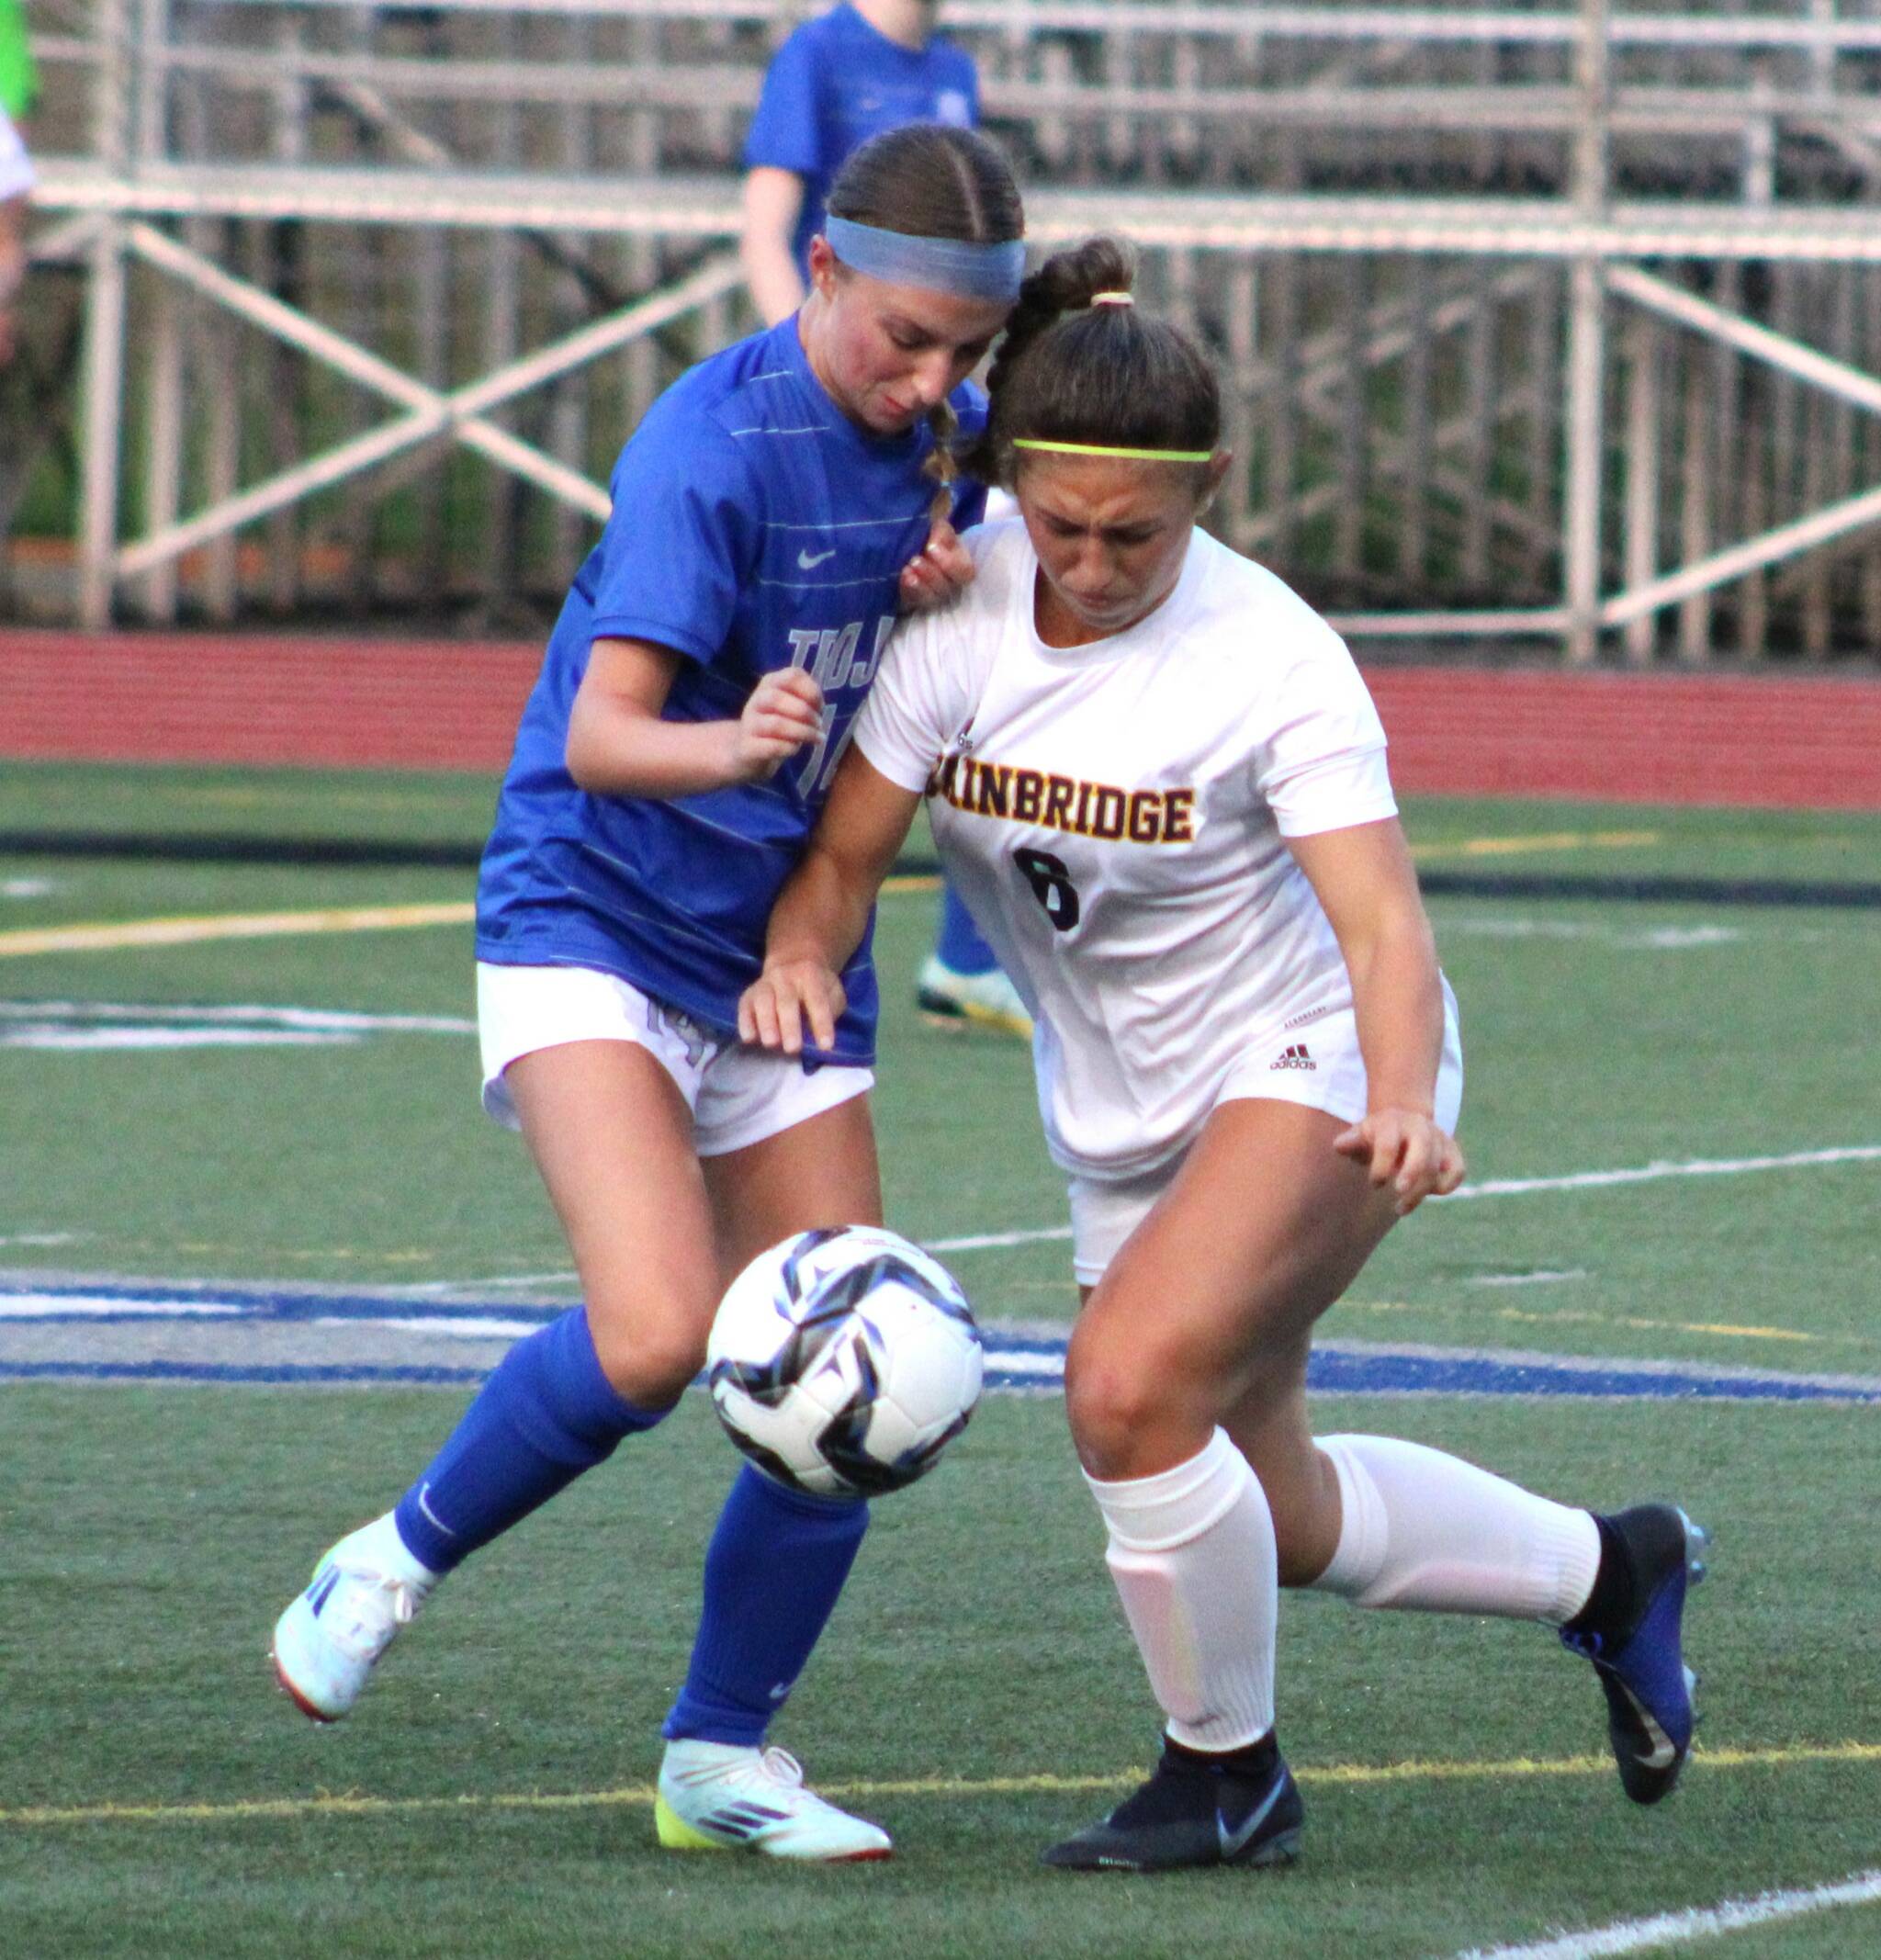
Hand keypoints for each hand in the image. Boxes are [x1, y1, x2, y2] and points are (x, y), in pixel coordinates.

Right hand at [731, 668, 823, 780]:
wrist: (749, 750)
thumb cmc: (779, 725)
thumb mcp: (794, 708)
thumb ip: (807, 702)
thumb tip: (817, 707)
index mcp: (771, 683)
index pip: (792, 675)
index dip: (811, 690)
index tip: (820, 707)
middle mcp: (757, 700)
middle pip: (777, 698)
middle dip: (805, 712)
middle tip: (819, 725)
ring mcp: (749, 724)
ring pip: (775, 724)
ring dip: (803, 732)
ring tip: (817, 739)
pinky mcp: (747, 747)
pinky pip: (770, 746)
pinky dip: (789, 747)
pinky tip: (796, 749)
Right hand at [739, 957, 847, 1055]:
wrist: (793, 960)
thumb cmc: (817, 985)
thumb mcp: (833, 990)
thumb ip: (832, 1008)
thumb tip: (820, 1031)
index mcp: (810, 975)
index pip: (817, 1001)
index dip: (822, 1024)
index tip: (826, 1046)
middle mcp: (785, 977)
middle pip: (786, 1001)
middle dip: (789, 1026)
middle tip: (793, 1048)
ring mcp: (765, 984)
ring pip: (762, 1001)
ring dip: (766, 1024)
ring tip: (771, 1044)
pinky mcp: (749, 994)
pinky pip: (744, 1007)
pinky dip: (745, 1022)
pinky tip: (749, 1039)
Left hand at [898, 515, 974, 613]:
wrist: (909, 550)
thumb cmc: (930, 539)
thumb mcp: (938, 529)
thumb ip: (941, 532)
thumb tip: (934, 544)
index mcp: (961, 567)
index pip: (964, 573)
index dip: (950, 564)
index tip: (930, 548)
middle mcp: (951, 586)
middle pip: (946, 588)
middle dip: (931, 574)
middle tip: (915, 560)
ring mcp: (934, 597)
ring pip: (931, 599)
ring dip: (919, 585)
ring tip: (907, 569)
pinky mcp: (916, 603)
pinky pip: (913, 602)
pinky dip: (907, 590)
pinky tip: (903, 576)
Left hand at [1333, 1107, 1465, 1216]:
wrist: (1401, 1121)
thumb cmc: (1374, 1136)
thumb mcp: (1359, 1136)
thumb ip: (1350, 1142)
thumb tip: (1339, 1146)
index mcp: (1392, 1122)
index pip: (1389, 1145)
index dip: (1381, 1168)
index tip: (1375, 1184)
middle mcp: (1419, 1126)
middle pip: (1423, 1149)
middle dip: (1412, 1173)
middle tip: (1399, 1193)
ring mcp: (1438, 1137)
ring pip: (1438, 1166)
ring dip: (1421, 1192)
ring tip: (1400, 1208)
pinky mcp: (1452, 1151)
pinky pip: (1458, 1171)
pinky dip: (1447, 1186)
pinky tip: (1429, 1194)